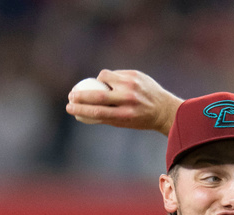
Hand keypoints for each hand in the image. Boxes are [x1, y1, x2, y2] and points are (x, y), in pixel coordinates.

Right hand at [66, 69, 181, 133]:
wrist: (164, 109)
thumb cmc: (141, 118)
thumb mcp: (124, 123)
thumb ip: (106, 116)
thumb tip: (82, 111)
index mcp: (125, 115)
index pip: (96, 112)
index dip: (79, 109)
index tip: (69, 107)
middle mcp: (128, 99)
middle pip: (97, 95)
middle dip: (80, 95)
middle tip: (71, 96)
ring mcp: (132, 85)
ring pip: (104, 77)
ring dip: (97, 81)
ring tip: (97, 86)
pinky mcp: (135, 74)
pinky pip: (114, 73)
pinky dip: (110, 78)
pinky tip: (112, 82)